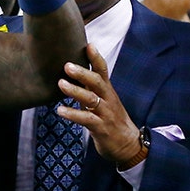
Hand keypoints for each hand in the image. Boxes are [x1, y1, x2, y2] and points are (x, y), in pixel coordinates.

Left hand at [57, 44, 143, 165]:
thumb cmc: (111, 120)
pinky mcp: (101, 128)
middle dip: (83, 73)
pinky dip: (73, 114)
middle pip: (97, 82)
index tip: (89, 45)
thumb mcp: (102, 101)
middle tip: (67, 65)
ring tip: (60, 84)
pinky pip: (87, 119)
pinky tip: (60, 110)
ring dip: (75, 91)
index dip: (96, 58)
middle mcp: (108, 99)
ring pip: (91, 99)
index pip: (103, 71)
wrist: (129, 145)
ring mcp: (105, 113)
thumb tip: (70, 74)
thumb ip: (89, 88)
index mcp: (107, 91)